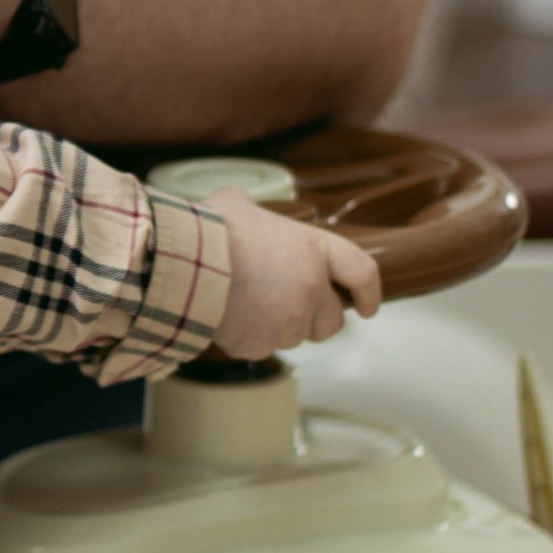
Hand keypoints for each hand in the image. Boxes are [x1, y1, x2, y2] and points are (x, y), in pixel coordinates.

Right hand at [209, 195, 381, 357]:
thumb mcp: (241, 205)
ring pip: (295, 336)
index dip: (369, 293)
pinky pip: (262, 347)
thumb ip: (259, 217)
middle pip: (331, 321)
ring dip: (280, 326)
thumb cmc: (211, 229)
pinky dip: (249, 337)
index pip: (362, 273)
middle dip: (316, 316)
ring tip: (247, 303)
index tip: (368, 306)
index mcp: (313, 251)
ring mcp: (286, 323)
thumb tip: (245, 216)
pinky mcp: (259, 346)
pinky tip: (229, 316)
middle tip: (288, 303)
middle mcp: (310, 291)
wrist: (183, 264)